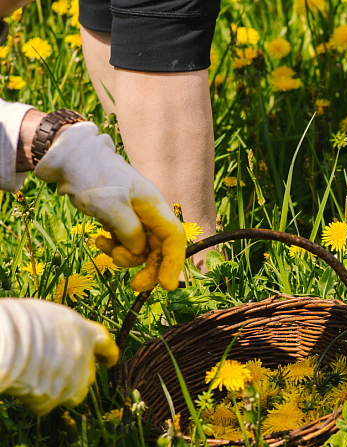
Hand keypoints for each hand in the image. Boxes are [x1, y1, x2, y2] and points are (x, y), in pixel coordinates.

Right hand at [0, 299, 117, 414]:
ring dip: (57, 390)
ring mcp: (71, 382)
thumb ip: (61, 333)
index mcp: (84, 332)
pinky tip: (22, 386)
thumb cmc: (22, 320)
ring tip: (32, 376)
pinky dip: (34, 399)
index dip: (107, 354)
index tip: (110, 361)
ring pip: (70, 394)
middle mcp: (84, 359)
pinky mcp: (52, 400)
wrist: (10, 341)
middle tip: (52, 368)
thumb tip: (56, 346)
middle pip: (88, 375)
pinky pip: (44, 404)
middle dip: (76, 375)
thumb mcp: (49, 317)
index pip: (105, 345)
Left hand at [34, 122, 185, 291]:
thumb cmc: (92, 178)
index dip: (174, 263)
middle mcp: (149, 212)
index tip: (168, 286)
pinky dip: (113, 247)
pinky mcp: (121, 219)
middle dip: (149, 268)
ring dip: (124, 256)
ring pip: (141, 248)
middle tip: (135, 286)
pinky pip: (124, 242)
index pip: (174, 238)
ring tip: (104, 246)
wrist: (70, 160)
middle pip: (160, 248)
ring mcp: (136, 216)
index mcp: (154, 205)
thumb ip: (130, 232)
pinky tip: (99, 240)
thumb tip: (139, 250)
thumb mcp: (111, 207)